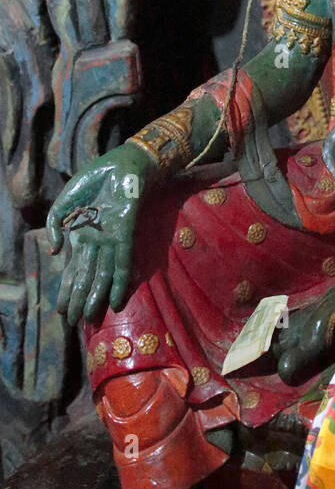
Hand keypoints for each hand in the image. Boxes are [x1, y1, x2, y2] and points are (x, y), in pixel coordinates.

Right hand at [47, 144, 157, 324]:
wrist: (121, 164)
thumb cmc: (94, 180)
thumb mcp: (64, 201)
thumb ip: (54, 225)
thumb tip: (56, 253)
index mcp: (81, 236)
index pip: (73, 271)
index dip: (67, 291)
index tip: (61, 311)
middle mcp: (96, 243)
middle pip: (87, 279)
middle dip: (80, 302)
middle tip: (74, 324)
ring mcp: (111, 240)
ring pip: (102, 277)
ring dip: (95, 299)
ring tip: (89, 319)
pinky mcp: (125, 234)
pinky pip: (123, 263)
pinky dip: (119, 283)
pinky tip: (115, 301)